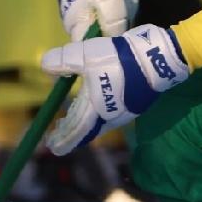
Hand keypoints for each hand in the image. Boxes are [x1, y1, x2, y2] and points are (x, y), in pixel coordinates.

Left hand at [38, 25, 189, 155]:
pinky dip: (99, 114)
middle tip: (58, 134)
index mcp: (96, 107)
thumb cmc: (118, 59)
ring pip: (101, 123)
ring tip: (73, 118)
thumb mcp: (86, 55)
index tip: (51, 146)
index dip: (63, 139)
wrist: (156, 59)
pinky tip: (98, 104)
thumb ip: (65, 61)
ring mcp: (126, 111)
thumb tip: (45, 65)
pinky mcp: (137, 103)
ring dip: (85, 123)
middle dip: (71, 132)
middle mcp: (111, 115)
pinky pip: (113, 115)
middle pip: (88, 129)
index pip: (76, 130)